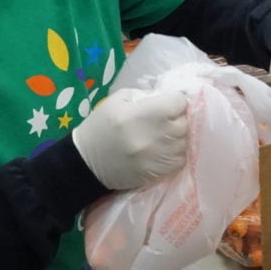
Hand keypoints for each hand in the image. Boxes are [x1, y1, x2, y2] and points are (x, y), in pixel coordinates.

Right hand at [72, 87, 188, 189]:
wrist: (85, 163)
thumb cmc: (100, 127)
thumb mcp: (118, 100)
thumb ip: (145, 96)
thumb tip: (166, 97)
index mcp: (142, 113)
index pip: (178, 101)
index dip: (174, 100)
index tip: (167, 103)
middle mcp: (153, 135)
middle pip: (184, 122)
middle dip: (177, 118)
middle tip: (164, 119)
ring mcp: (157, 156)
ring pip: (184, 141)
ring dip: (177, 136)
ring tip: (163, 135)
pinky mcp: (158, 173)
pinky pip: (180, 159)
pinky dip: (175, 153)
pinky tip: (163, 150)